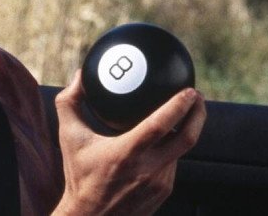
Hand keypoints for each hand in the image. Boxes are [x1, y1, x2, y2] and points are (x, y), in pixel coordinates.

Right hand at [52, 70, 205, 214]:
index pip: (161, 125)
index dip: (178, 106)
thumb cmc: (78, 176)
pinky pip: (174, 163)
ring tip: (181, 115)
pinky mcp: (164, 191)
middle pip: (187, 138)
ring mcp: (159, 182)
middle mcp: (148, 169)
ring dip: (183, 131)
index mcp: (126, 154)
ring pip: (179, 151)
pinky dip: (171, 149)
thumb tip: (79, 77)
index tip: (189, 91)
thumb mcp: (69, 137)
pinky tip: (164, 140)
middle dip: (198, 114)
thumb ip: (69, 103)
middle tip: (197, 97)